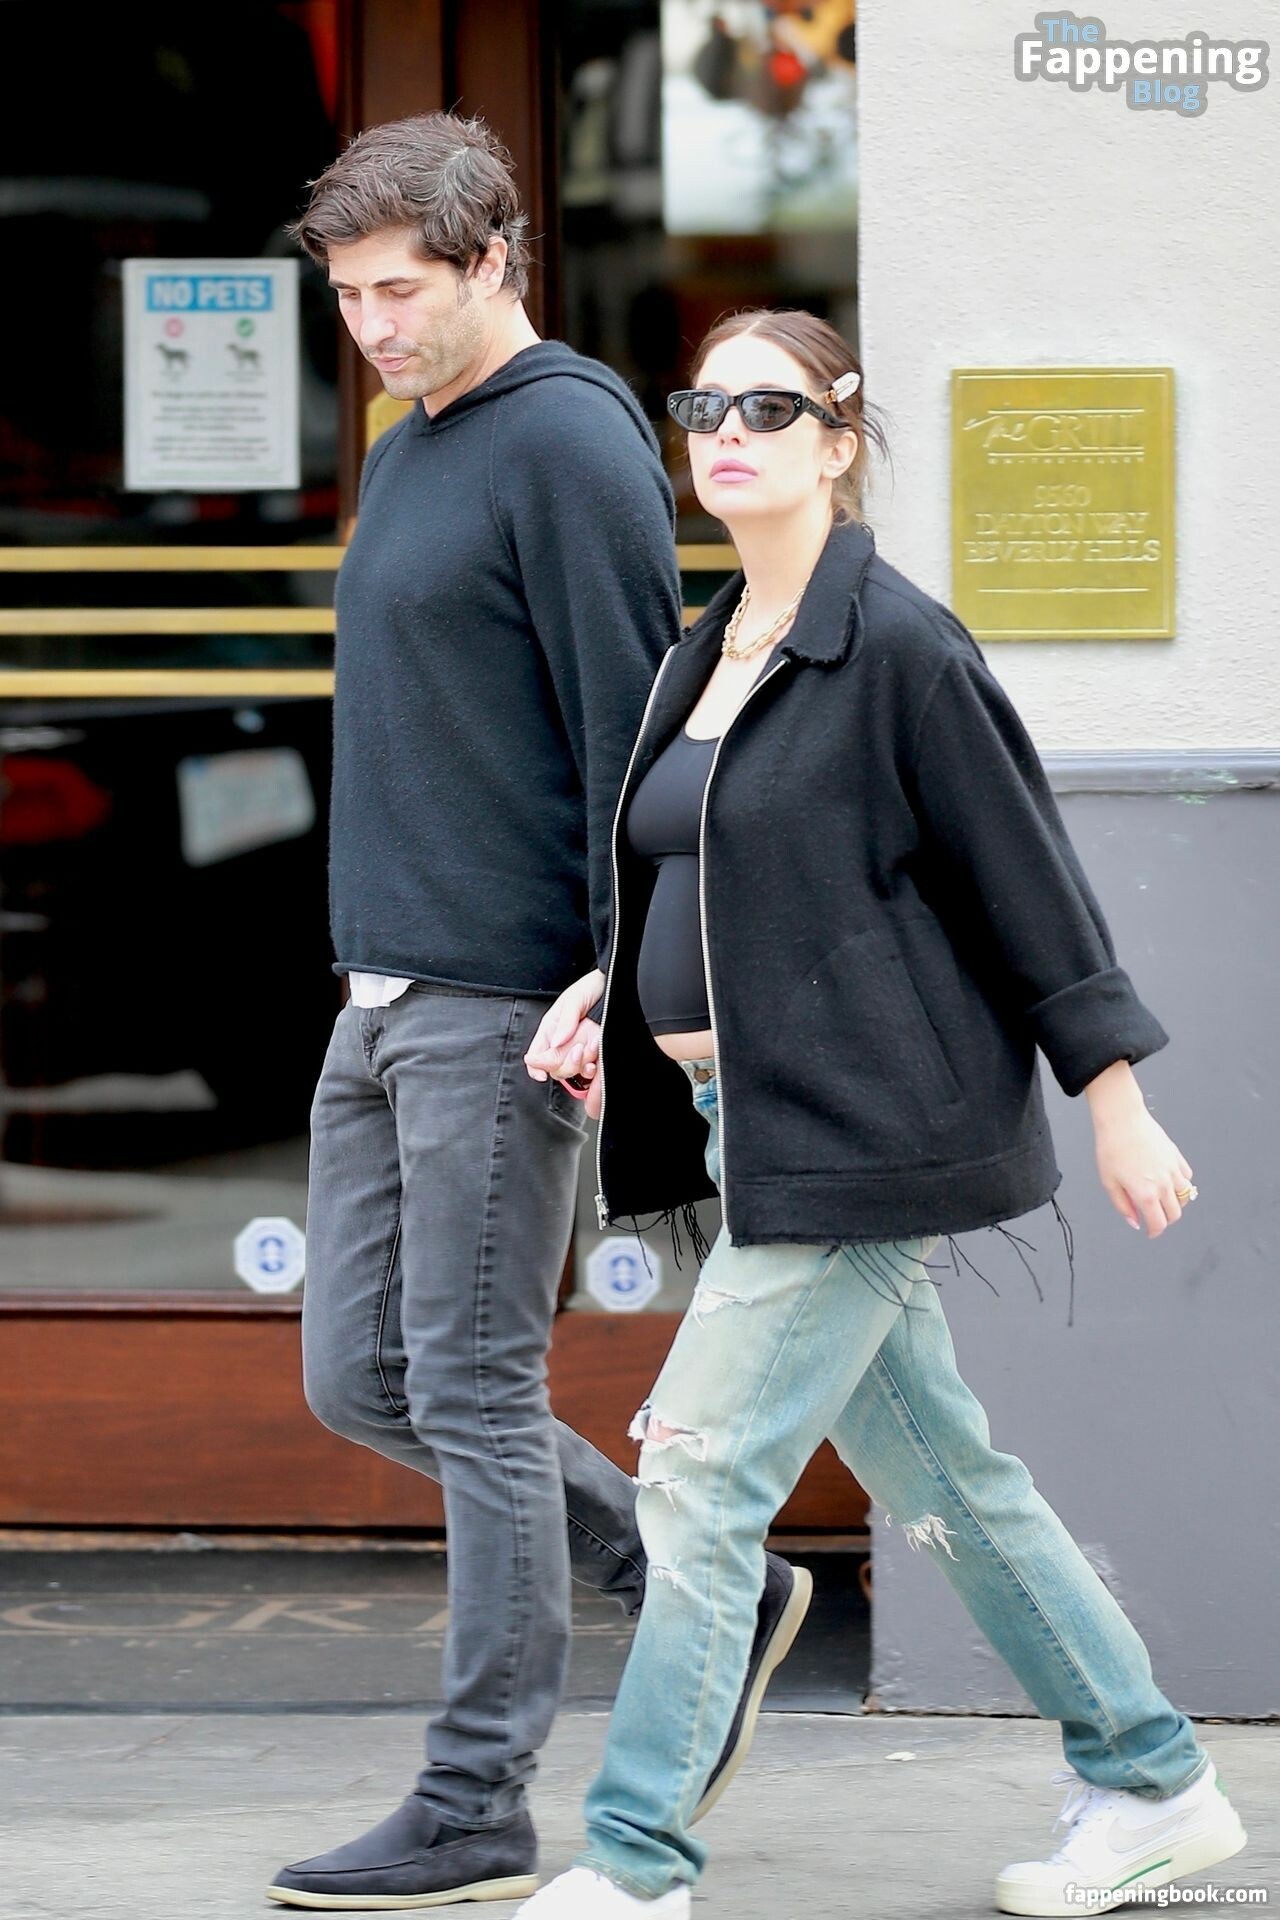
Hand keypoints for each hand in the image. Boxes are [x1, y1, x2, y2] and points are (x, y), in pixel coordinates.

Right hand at [525, 969, 604, 1119]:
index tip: (542, 1074)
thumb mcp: (574, 1000)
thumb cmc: (590, 988)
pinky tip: (596, 1061)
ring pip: (572, 1072)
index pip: (536, 1055)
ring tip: (593, 1045)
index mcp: (551, 1030)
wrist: (615, 986)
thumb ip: (565, 1021)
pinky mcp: (594, 1055)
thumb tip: (556, 1043)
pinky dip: (593, 1071)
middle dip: (566, 1064)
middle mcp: (563, 1043)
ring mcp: (579, 1050)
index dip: (536, 1067)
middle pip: (555, 1068)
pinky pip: (589, 1072)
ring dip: (582, 1065)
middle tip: (578, 1049)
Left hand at [1085, 1061, 1194, 1237]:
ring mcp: (1173, 1170)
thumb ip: (1123, 1206)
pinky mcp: (1176, 1157)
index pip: (1159, 1223)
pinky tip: (1170, 1181)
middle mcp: (1164, 1185)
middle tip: (1155, 1217)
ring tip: (1163, 1200)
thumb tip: (1135, 1222)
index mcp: (1146, 1194)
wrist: (1122, 1120)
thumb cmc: (1111, 1148)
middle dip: (1165, 1220)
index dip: (1155, 1232)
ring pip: (1186, 1196)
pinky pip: (1187, 1177)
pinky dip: (1182, 1184)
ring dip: (1176, 1203)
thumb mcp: (1109, 1182)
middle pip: (1175, 1213)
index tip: (1150, 1232)